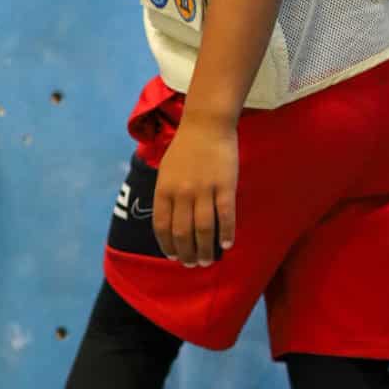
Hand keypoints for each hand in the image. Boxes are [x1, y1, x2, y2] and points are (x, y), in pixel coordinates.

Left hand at [153, 111, 237, 266]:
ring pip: (203, 229)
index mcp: (164, 189)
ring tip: (208, 261)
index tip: (173, 256)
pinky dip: (226, 233)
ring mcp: (203, 190)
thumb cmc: (185, 148)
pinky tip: (227, 244)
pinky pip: (225, 216)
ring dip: (205, 250)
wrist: (206, 124)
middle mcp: (181, 192)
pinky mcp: (225, 186)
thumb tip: (169, 223)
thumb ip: (166, 195)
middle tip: (192, 264)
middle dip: (186, 253)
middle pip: (182, 233)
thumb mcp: (166, 171)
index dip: (167, 245)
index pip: (162, 226)